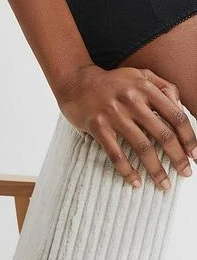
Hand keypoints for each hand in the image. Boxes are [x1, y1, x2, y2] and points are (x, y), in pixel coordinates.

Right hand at [55, 64, 196, 189]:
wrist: (75, 81)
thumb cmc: (112, 81)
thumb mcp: (140, 75)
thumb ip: (164, 87)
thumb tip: (182, 109)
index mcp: (145, 87)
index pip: (175, 115)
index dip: (188, 137)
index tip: (195, 154)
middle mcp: (131, 100)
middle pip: (162, 134)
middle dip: (178, 157)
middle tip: (185, 173)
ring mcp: (113, 113)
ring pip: (142, 147)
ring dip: (156, 169)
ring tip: (164, 184)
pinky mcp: (97, 126)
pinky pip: (115, 153)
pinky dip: (127, 170)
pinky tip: (135, 181)